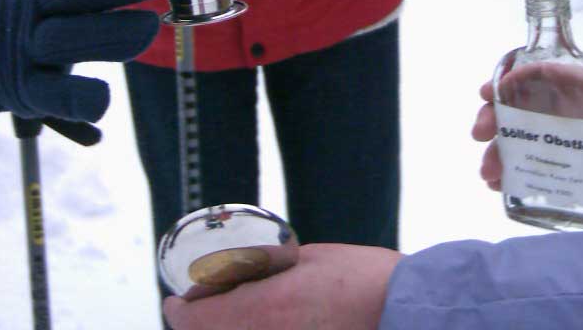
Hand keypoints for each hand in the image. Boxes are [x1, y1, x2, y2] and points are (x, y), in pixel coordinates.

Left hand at [162, 243, 399, 329]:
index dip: (179, 312)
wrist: (407, 313)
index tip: (175, 304)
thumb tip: (242, 270)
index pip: (196, 321)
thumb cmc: (364, 280)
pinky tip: (261, 325)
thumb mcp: (307, 260)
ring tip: (230, 315)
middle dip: (199, 326)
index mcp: (264, 308)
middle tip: (198, 311)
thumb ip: (269, 268)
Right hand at [472, 74, 582, 210]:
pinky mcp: (553, 164)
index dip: (515, 77)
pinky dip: (507, 173)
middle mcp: (562, 109)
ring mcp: (554, 137)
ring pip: (515, 135)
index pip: (545, 73)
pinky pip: (522, 163)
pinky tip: (499, 185)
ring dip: (496, 150)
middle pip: (518, 103)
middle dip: (493, 115)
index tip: (493, 90)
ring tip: (489, 172)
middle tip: (480, 134)